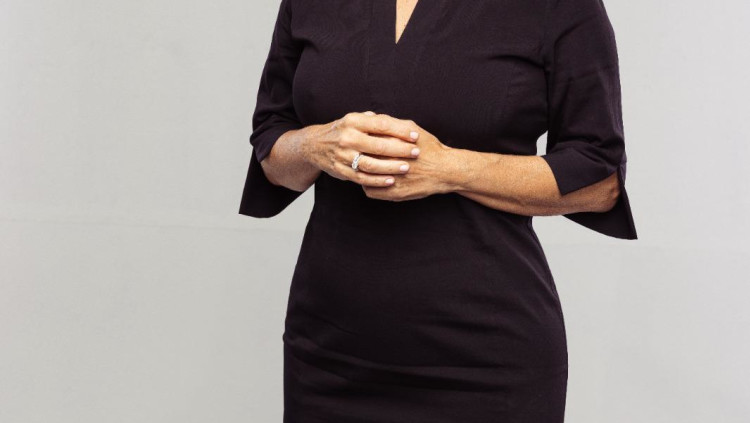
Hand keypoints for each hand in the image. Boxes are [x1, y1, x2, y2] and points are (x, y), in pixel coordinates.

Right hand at [302, 111, 420, 186]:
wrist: (314, 145)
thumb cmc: (343, 131)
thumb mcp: (355, 119)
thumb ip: (376, 121)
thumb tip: (402, 124)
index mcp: (353, 121)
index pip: (381, 124)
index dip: (400, 131)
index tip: (415, 136)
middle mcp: (347, 138)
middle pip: (378, 145)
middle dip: (400, 149)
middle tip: (416, 152)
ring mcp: (343, 156)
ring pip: (371, 164)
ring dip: (390, 167)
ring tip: (406, 167)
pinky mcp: (341, 170)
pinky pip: (362, 178)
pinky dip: (377, 181)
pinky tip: (391, 181)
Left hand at [362, 121, 453, 200]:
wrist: (445, 170)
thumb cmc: (429, 147)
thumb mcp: (411, 128)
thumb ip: (390, 123)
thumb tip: (370, 117)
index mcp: (391, 144)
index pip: (365, 142)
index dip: (360, 141)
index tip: (360, 141)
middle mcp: (389, 162)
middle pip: (362, 159)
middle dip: (359, 156)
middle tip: (359, 154)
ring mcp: (390, 180)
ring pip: (363, 176)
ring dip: (362, 172)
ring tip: (365, 167)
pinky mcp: (392, 194)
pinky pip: (369, 191)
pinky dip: (369, 185)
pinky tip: (374, 179)